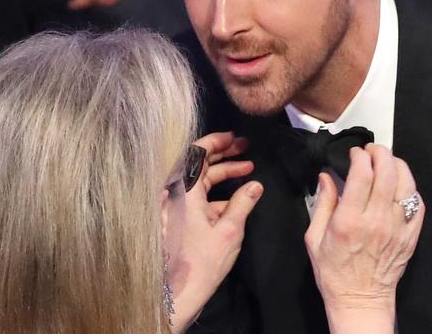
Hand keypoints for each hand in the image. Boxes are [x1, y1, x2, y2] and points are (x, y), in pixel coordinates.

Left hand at [170, 132, 262, 332]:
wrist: (177, 294)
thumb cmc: (202, 264)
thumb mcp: (230, 231)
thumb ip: (243, 203)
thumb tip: (255, 185)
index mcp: (185, 191)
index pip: (196, 153)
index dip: (215, 141)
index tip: (234, 137)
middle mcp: (176, 194)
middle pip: (198, 163)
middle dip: (223, 154)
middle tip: (245, 147)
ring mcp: (176, 206)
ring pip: (200, 179)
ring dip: (222, 172)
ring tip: (248, 168)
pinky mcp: (179, 218)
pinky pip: (197, 196)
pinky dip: (216, 192)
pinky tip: (238, 196)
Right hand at [304, 144, 423, 333]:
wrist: (360, 299)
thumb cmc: (334, 271)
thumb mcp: (314, 237)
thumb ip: (322, 203)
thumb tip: (326, 176)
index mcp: (349, 220)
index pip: (362, 174)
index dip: (359, 156)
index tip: (354, 153)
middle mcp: (376, 220)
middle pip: (387, 172)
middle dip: (380, 153)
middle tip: (372, 151)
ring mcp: (397, 227)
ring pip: (406, 184)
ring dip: (397, 165)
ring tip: (387, 162)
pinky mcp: (410, 236)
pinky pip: (417, 203)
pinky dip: (410, 187)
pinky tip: (400, 184)